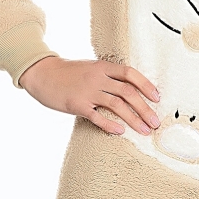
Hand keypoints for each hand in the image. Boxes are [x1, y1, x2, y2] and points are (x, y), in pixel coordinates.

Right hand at [19, 55, 160, 135]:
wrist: (41, 73)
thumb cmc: (67, 73)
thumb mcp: (90, 68)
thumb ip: (107, 76)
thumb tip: (128, 90)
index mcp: (102, 67)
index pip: (130, 74)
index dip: (146, 85)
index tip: (157, 98)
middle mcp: (97, 77)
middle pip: (128, 92)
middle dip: (145, 109)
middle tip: (155, 122)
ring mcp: (87, 91)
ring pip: (117, 105)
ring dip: (134, 119)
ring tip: (145, 131)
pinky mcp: (77, 104)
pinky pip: (97, 116)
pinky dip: (110, 124)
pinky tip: (120, 132)